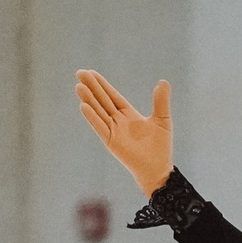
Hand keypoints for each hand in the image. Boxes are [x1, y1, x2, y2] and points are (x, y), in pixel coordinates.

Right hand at [75, 69, 172, 196]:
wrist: (158, 169)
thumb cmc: (160, 148)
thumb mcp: (162, 120)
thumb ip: (161, 101)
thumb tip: (163, 81)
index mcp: (128, 115)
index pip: (112, 96)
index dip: (102, 84)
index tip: (91, 73)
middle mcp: (118, 121)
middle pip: (102, 100)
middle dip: (92, 87)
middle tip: (80, 73)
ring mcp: (113, 131)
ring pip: (99, 111)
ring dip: (89, 99)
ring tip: (79, 86)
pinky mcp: (111, 142)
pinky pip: (100, 127)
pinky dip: (92, 117)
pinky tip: (83, 106)